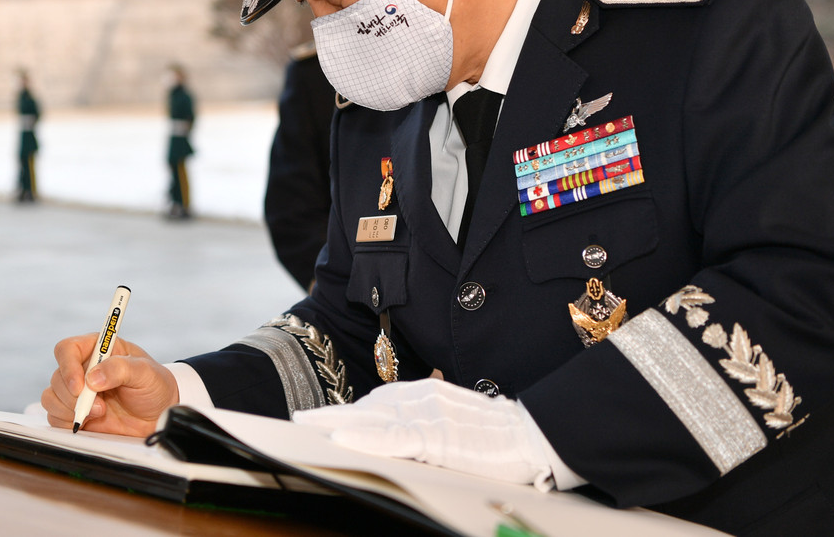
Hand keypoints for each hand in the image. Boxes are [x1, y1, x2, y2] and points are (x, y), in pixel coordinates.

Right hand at [40, 334, 178, 435]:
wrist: (158, 416)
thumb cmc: (154, 386)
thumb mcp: (145, 372)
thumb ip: (120, 369)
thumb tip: (92, 378)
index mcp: (97, 349)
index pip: (67, 349)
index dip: (68, 367)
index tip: (81, 387)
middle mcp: (82, 368)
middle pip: (57, 377)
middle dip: (75, 397)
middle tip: (101, 407)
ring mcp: (76, 392)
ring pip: (51, 398)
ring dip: (70, 410)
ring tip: (100, 413)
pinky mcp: (74, 412)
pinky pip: (54, 417)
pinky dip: (67, 422)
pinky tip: (90, 422)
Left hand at [292, 379, 548, 484]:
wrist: (536, 435)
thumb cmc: (502, 435)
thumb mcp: (459, 424)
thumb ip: (431, 425)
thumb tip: (411, 437)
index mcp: (426, 395)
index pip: (377, 402)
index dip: (347, 409)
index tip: (319, 417)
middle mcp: (423, 399)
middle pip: (367, 407)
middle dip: (330, 415)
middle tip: (297, 421)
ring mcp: (429, 416)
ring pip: (372, 418)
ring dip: (336, 422)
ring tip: (305, 427)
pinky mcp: (438, 435)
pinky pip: (394, 436)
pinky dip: (365, 436)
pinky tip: (342, 438)